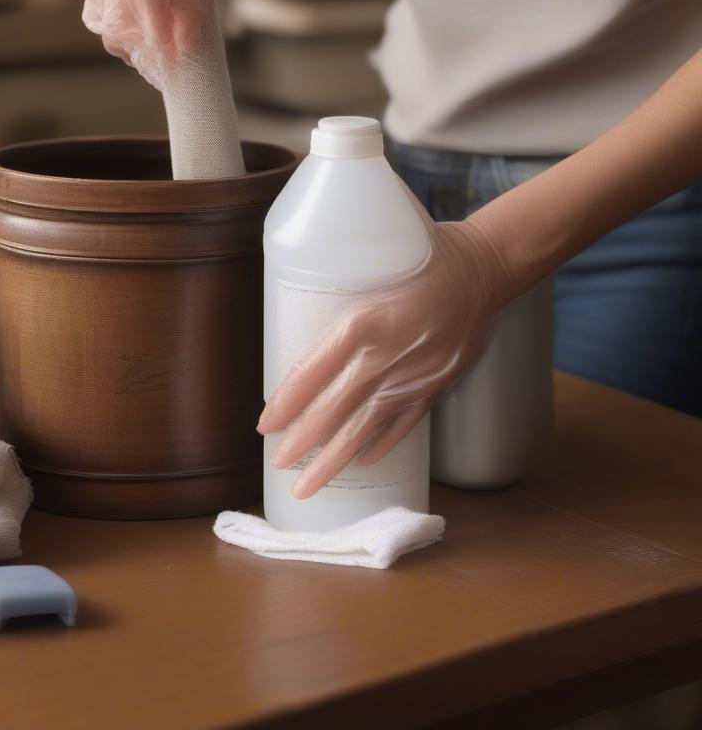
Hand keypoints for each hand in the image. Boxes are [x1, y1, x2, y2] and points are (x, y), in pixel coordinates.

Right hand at [77, 0, 220, 89]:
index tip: (168, 53)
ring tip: (151, 48)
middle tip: (164, 60)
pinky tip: (135, 34)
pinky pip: (94, 15)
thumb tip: (182, 45)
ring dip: (128, 40)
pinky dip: (115, 31)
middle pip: (118, 9)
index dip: (154, 25)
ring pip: (103, 18)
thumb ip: (193, 5)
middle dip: (142, 42)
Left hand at [257, 219, 509, 498]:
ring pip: (363, 429)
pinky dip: (379, 445)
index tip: (264, 424)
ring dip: (332, 460)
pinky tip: (361, 461)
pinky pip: (401, 425)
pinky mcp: (434, 387)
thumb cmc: (420, 259)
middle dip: (301, 443)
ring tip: (308, 485)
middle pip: (332, 411)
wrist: (481, 271)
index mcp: (359, 324)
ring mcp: (409, 379)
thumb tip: (304, 331)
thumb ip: (340, 305)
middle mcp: (381, 358)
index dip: (285, 403)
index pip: (310, 373)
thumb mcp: (368, 271)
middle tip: (276, 464)